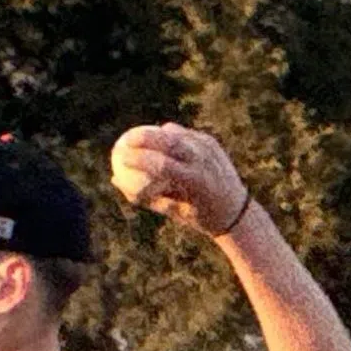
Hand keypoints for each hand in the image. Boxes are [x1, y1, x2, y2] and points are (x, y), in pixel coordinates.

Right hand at [110, 124, 249, 239]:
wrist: (236, 210)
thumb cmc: (197, 216)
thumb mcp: (169, 211)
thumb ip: (143, 195)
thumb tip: (115, 179)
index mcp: (195, 182)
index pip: (162, 165)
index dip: (139, 159)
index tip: (121, 157)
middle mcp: (203, 161)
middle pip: (169, 142)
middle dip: (144, 138)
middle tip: (125, 140)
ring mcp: (209, 149)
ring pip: (177, 134)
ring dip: (155, 133)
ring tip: (136, 136)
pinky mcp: (211, 142)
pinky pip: (185, 135)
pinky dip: (169, 134)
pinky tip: (156, 136)